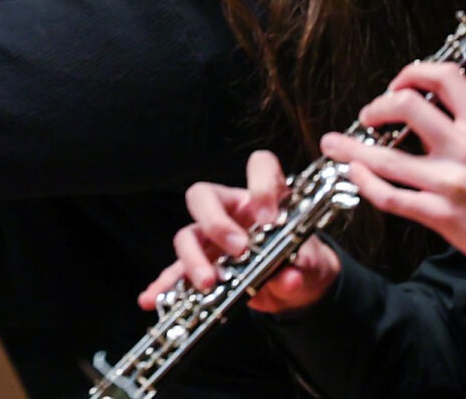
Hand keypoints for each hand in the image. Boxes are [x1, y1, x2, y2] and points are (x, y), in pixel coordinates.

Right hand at [142, 150, 340, 315]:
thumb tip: (288, 276)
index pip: (259, 166)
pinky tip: (154, 298)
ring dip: (193, 258)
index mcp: (262, 199)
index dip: (262, 182)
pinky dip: (166, 284)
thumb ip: (302, 266)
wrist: (298, 285)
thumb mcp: (311, 263)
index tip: (270, 216)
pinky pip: (177, 271)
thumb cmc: (303, 259)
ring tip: (208, 282)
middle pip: (204, 197)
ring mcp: (212, 238)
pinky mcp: (204, 265)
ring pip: (187, 235)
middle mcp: (231, 211)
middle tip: (238, 249)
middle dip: (216, 222)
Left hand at [323, 61, 465, 306]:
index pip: (446, 78)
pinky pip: (390, 196)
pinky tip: (355, 175)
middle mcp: (465, 149)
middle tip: (368, 116)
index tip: (399, 84)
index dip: (413, 72)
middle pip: (407, 106)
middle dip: (377, 106)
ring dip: (351, 148)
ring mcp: (450, 183)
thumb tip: (428, 114)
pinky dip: (365, 183)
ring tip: (333, 143)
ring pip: (385, 157)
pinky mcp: (440, 215)